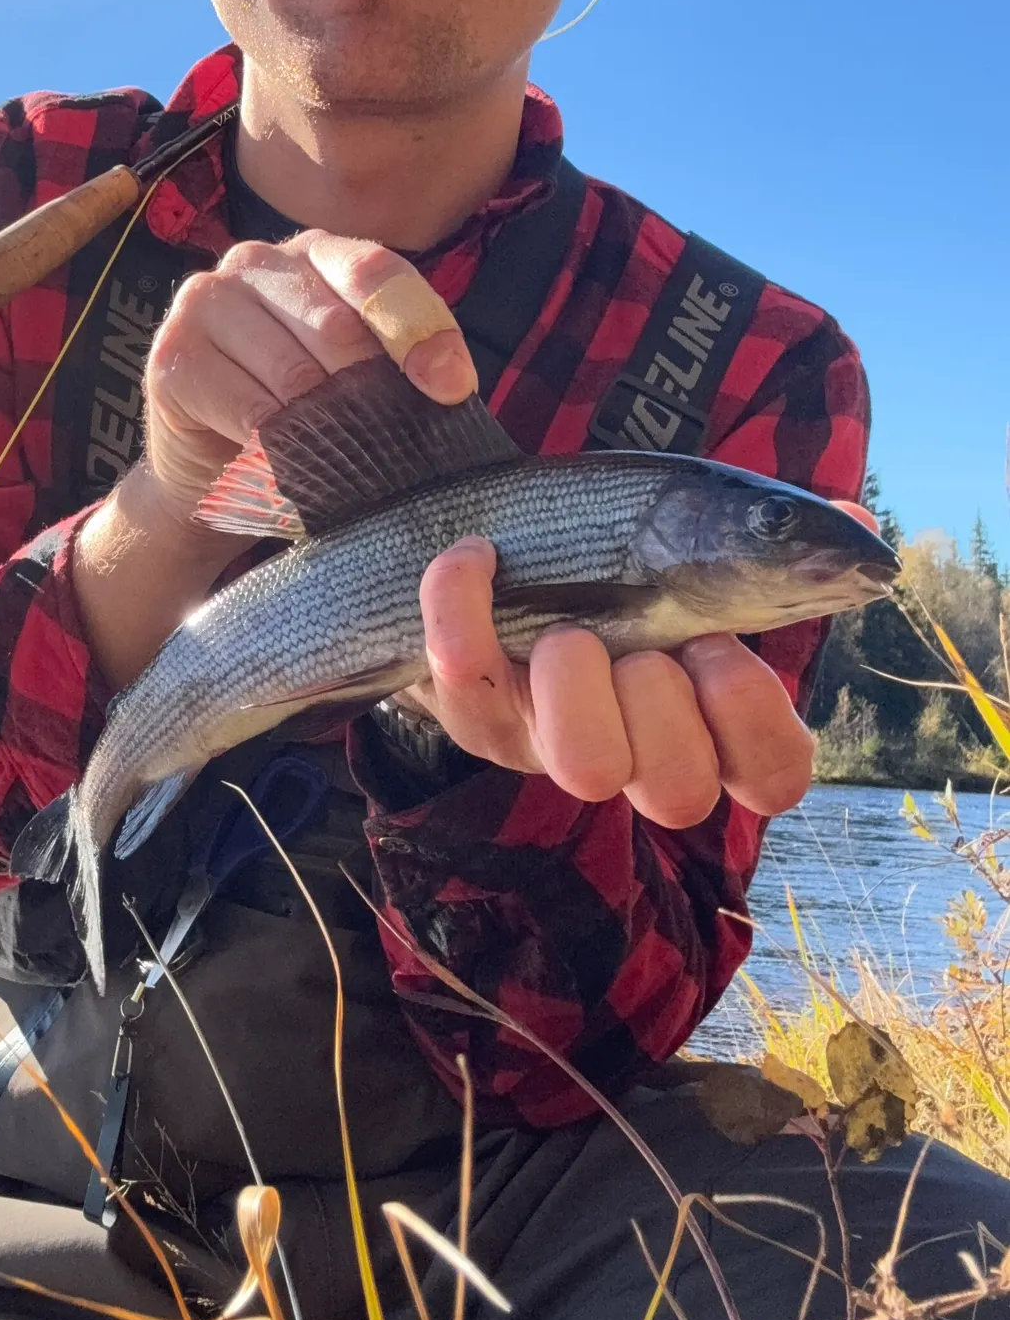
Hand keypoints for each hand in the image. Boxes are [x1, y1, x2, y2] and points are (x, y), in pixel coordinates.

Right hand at [141, 229, 477, 525]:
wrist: (206, 473)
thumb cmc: (296, 421)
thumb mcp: (354, 383)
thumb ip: (394, 367)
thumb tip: (452, 386)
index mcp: (315, 254)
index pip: (375, 274)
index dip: (418, 332)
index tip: (452, 390)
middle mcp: (256, 261)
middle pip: (335, 324)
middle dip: (368, 394)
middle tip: (384, 446)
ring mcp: (205, 300)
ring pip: (292, 372)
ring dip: (323, 430)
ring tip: (334, 462)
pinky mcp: (173, 355)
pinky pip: (247, 410)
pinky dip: (277, 449)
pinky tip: (285, 467)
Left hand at [404, 504, 878, 826]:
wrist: (493, 565)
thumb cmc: (613, 570)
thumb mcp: (693, 550)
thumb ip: (770, 545)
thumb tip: (856, 528)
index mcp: (701, 721)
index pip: (770, 780)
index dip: (757, 728)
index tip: (722, 654)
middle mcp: (630, 751)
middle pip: (677, 792)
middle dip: (668, 705)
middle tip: (650, 643)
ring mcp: (547, 741)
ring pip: (584, 768)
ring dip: (583, 685)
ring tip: (569, 629)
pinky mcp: (472, 711)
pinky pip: (463, 682)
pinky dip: (462, 608)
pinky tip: (475, 554)